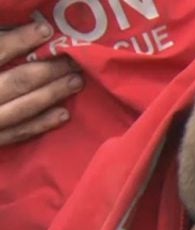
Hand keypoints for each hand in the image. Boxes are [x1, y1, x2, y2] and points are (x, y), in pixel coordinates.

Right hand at [0, 22, 83, 145]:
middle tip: (73, 60)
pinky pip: (17, 133)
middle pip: (16, 81)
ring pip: (22, 108)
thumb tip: (17, 30)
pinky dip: (41, 123)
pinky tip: (63, 113)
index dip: (18, 41)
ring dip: (52, 94)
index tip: (44, 31)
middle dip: (48, 70)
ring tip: (76, 82)